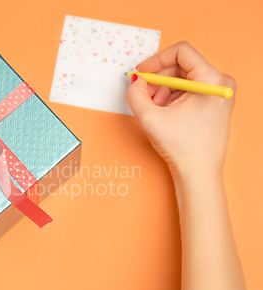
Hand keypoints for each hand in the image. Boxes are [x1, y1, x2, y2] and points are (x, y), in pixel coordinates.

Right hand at [125, 41, 236, 177]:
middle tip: (143, 95)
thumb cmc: (183, 148)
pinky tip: (164, 113)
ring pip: (182, 78)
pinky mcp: (214, 101)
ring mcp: (219, 92)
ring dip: (163, 90)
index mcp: (211, 80)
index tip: (141, 73)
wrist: (198, 172)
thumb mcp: (150, 118)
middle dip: (158, 80)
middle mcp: (220, 82)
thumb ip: (135, 94)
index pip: (181, 51)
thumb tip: (135, 81)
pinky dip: (171, 97)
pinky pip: (188, 89)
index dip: (156, 60)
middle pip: (180, 65)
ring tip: (154, 110)